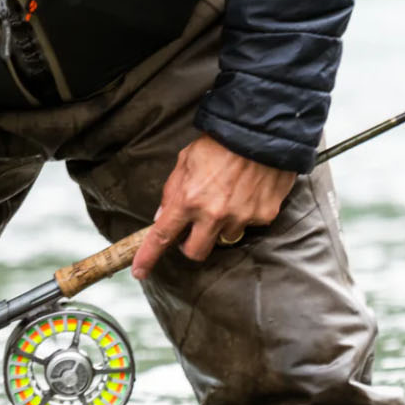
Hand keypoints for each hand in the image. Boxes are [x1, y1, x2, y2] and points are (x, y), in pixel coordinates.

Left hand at [131, 135, 295, 280]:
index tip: (140, 271)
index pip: (162, 236)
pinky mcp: (264, 215)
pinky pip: (250, 224)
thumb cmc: (220, 144)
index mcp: (188, 200)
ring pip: (225, 238)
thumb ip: (172, 191)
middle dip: (191, 245)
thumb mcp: (185, 161)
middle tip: (193, 230)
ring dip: (221, 226)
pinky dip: (245, 213)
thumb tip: (162, 216)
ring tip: (227, 198)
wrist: (262, 132)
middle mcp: (213, 214)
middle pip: (196, 252)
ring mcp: (240, 217)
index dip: (148, 257)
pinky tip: (248, 192)